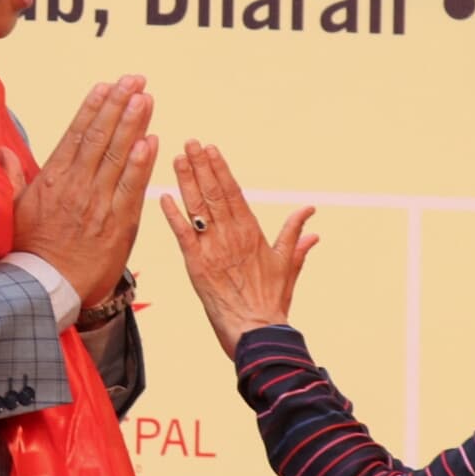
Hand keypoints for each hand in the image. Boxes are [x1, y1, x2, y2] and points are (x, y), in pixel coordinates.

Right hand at [0, 75, 158, 305]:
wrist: (45, 286)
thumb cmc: (28, 249)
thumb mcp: (13, 209)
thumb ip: (12, 176)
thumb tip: (1, 151)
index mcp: (52, 179)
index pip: (76, 134)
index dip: (93, 108)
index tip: (106, 85)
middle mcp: (76, 185)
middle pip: (100, 137)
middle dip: (118, 105)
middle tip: (135, 79)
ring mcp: (98, 203)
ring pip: (118, 156)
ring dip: (133, 124)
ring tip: (146, 98)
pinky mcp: (116, 223)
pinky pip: (131, 187)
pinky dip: (141, 163)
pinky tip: (151, 140)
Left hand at [160, 141, 318, 357]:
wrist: (259, 333)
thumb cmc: (273, 303)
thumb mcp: (288, 265)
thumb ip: (295, 236)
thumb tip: (311, 213)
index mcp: (252, 233)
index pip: (234, 193)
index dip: (221, 169)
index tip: (211, 148)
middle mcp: (232, 236)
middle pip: (214, 193)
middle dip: (201, 166)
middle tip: (189, 142)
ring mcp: (214, 249)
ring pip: (198, 208)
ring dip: (187, 181)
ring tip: (177, 158)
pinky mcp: (197, 266)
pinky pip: (183, 236)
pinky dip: (173, 216)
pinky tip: (163, 196)